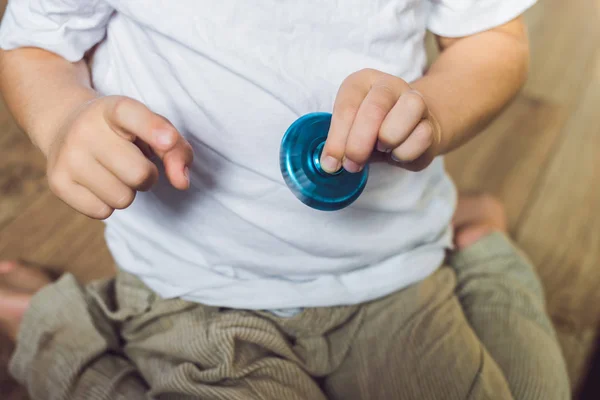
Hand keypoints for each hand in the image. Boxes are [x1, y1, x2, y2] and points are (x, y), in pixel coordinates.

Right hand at [45, 95, 193, 218]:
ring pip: (123, 199)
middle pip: (139, 175)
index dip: (154, 129)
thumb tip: (182, 183)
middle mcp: (85, 129)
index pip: (132, 115)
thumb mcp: (150, 128)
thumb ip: (176, 150)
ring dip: (127, 191)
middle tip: (135, 163)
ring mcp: (67, 156)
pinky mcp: (57, 182)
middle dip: (147, 176)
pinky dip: (108, 203)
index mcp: (113, 108)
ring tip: (114, 171)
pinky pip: (103, 212)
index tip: (169, 140)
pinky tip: (98, 182)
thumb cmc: (122, 131)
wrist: (64, 124)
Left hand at [320, 69, 441, 172]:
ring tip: (381, 149)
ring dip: (388, 140)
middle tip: (352, 164)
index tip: (331, 163)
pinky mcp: (431, 122)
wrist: (407, 130)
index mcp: (362, 81)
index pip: (347, 107)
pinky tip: (397, 153)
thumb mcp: (349, 131)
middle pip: (374, 109)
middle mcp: (389, 85)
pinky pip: (421, 138)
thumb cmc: (370, 130)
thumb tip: (330, 165)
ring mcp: (414, 100)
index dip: (337, 139)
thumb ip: (339, 144)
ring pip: (406, 114)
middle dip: (359, 144)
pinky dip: (405, 153)